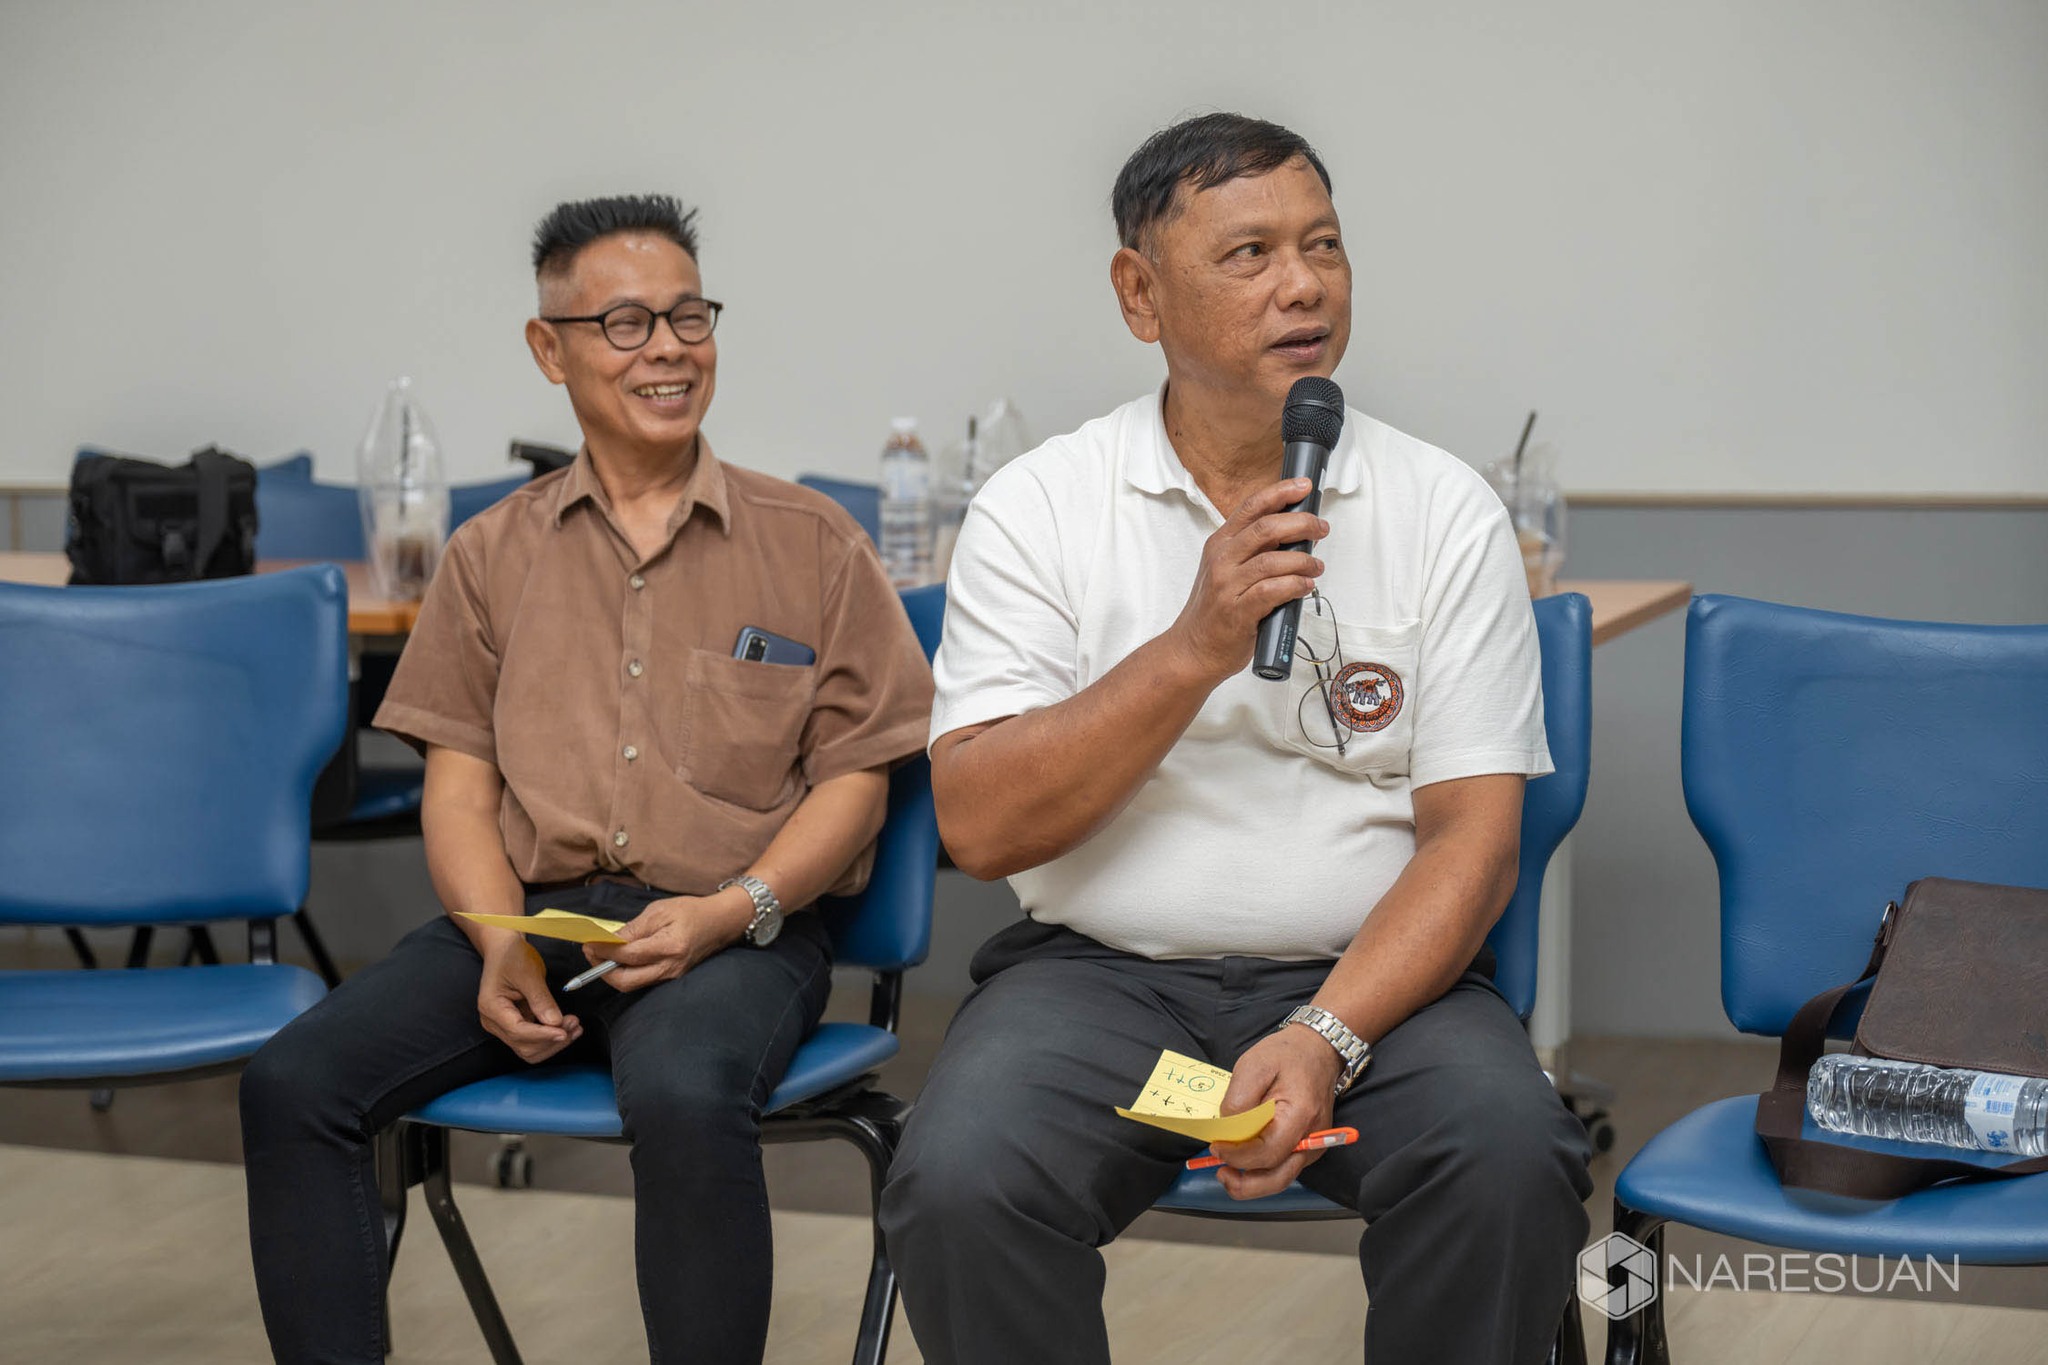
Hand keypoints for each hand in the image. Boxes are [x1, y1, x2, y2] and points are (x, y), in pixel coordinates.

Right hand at [477, 937, 581, 1063]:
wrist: (505, 948)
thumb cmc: (512, 955)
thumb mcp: (528, 973)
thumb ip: (541, 999)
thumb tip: (555, 1022)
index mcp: (491, 1007)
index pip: (518, 1031)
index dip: (543, 1035)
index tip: (564, 1031)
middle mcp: (494, 1021)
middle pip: (524, 1046)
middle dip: (551, 1040)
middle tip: (574, 1025)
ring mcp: (504, 1025)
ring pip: (530, 1049)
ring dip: (553, 1043)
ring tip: (574, 1027)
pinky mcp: (516, 1024)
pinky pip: (534, 1040)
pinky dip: (551, 1037)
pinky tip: (568, 1027)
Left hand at [582, 890, 753, 992]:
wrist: (721, 922)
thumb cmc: (691, 911)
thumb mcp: (660, 911)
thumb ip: (634, 928)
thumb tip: (608, 940)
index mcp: (669, 946)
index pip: (628, 955)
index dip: (603, 951)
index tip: (588, 942)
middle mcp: (670, 967)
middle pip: (625, 981)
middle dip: (601, 970)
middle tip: (590, 952)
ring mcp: (671, 975)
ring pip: (631, 984)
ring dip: (610, 973)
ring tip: (599, 955)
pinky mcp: (671, 977)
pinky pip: (641, 980)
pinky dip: (624, 972)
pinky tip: (616, 960)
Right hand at [1165, 478, 1327, 684]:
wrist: (1192, 649)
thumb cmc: (1214, 611)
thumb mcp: (1226, 569)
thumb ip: (1253, 550)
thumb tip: (1294, 534)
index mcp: (1220, 543)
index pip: (1252, 506)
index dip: (1280, 492)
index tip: (1304, 486)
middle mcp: (1222, 560)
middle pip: (1266, 528)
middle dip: (1301, 523)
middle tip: (1321, 528)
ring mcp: (1227, 585)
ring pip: (1272, 560)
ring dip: (1303, 560)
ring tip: (1316, 566)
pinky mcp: (1237, 611)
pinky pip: (1272, 591)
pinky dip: (1294, 586)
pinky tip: (1305, 586)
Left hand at [1204, 1025, 1342, 1199]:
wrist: (1317, 1050)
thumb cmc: (1287, 1055)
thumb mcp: (1254, 1065)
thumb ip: (1238, 1099)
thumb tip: (1227, 1128)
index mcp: (1301, 1115)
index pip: (1269, 1152)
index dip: (1239, 1156)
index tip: (1217, 1146)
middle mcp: (1313, 1138)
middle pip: (1279, 1178)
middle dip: (1246, 1185)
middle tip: (1220, 1173)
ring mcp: (1312, 1145)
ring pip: (1281, 1178)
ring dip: (1252, 1183)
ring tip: (1227, 1172)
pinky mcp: (1307, 1146)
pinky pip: (1283, 1167)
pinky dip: (1261, 1171)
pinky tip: (1243, 1161)